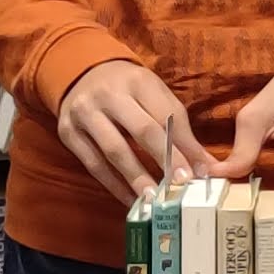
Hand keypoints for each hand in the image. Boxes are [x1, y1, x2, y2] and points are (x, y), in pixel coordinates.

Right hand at [53, 57, 209, 200]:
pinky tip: (130, 199)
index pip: (167, 115)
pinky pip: (93, 164)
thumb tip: (206, 166)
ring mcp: (85, 113)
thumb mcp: (154, 95)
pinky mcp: (68, 132)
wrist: (81, 74)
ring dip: (136, 177)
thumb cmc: (128, 90)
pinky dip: (113, 185)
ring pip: (114, 150)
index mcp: (138, 81)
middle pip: (142, 130)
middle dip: (164, 159)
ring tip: (154, 199)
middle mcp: (109, 95)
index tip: (201, 171)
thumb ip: (179, 127)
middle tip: (181, 185)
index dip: (185, 145)